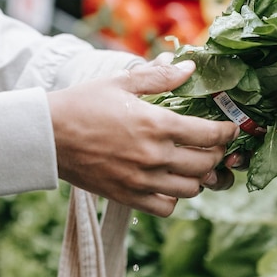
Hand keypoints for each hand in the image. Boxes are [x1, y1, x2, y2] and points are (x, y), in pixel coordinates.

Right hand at [47, 56, 239, 216]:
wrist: (47, 136)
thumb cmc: (81, 104)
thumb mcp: (120, 83)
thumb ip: (158, 77)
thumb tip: (189, 68)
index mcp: (156, 124)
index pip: (210, 134)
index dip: (227, 131)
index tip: (229, 128)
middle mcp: (154, 155)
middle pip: (207, 163)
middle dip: (217, 154)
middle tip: (213, 146)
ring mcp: (141, 180)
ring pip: (192, 189)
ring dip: (199, 177)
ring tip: (193, 165)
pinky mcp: (127, 196)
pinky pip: (166, 207)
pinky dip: (174, 198)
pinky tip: (168, 183)